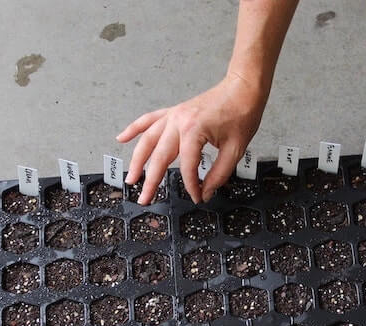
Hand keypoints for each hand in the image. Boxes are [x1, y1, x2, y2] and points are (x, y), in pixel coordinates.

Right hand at [116, 73, 268, 203]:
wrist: (243, 87)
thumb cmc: (242, 113)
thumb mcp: (235, 149)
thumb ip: (219, 174)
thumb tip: (206, 192)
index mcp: (193, 131)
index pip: (187, 167)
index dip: (192, 185)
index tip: (198, 196)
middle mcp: (178, 122)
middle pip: (159, 156)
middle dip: (151, 180)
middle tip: (145, 199)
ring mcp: (174, 115)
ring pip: (148, 140)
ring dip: (137, 160)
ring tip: (131, 178)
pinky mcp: (174, 112)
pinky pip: (149, 120)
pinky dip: (134, 128)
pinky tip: (122, 138)